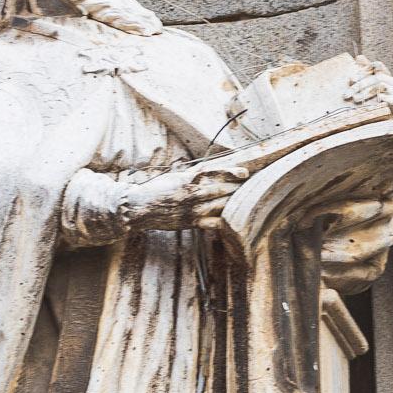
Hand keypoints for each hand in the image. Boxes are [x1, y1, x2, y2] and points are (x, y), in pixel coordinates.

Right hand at [114, 159, 240, 230]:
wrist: (140, 207)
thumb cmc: (157, 190)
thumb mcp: (176, 177)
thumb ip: (194, 175)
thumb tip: (209, 170)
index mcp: (190, 179)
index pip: (217, 173)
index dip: (233, 173)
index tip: (245, 173)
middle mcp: (194, 193)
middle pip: (224, 189)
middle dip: (238, 188)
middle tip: (252, 187)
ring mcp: (194, 209)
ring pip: (222, 205)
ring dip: (234, 203)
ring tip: (246, 202)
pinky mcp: (191, 222)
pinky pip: (213, 223)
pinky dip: (224, 221)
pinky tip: (233, 220)